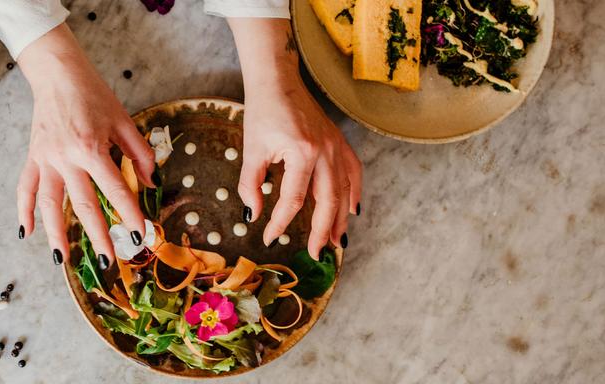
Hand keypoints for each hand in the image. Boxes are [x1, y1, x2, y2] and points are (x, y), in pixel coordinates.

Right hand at [15, 24, 155, 265]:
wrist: (58, 74)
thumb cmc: (94, 96)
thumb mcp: (123, 121)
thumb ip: (140, 153)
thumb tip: (150, 183)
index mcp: (92, 148)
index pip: (114, 190)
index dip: (130, 214)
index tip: (141, 235)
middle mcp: (66, 157)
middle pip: (82, 205)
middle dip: (97, 236)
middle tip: (109, 261)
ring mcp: (46, 159)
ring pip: (48, 203)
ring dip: (56, 234)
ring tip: (62, 259)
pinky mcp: (33, 157)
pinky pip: (24, 188)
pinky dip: (23, 211)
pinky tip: (26, 233)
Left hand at [228, 18, 361, 258]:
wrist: (278, 81)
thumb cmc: (263, 112)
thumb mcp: (251, 150)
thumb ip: (251, 185)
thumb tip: (253, 214)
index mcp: (302, 153)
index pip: (293, 200)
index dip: (280, 223)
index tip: (269, 237)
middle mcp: (325, 152)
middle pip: (327, 201)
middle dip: (320, 231)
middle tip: (314, 253)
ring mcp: (336, 146)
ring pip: (344, 190)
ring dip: (340, 218)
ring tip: (335, 241)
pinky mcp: (339, 142)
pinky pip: (353, 172)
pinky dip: (353, 192)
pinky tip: (352, 209)